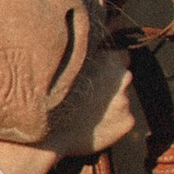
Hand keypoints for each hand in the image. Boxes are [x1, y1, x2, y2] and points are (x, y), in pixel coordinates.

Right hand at [0, 54, 140, 173]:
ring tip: (87, 112)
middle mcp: (122, 77)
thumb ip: (86, 53)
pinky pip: (123, 120)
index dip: (109, 65)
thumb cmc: (50, 96)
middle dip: (112, 84)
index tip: (97, 74)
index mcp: (108, 59)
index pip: (121, 56)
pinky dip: (113, 123)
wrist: (46, 132)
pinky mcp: (127, 122)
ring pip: (122, 100)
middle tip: (90, 95)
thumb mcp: (66, 64)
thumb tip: (98, 42)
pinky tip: (93, 125)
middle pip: (123, 78)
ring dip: (112, 104)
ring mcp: (125, 100)